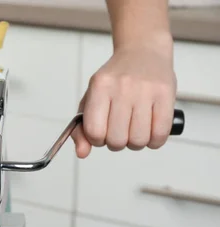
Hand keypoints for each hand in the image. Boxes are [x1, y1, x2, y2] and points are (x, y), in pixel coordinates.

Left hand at [72, 40, 176, 157]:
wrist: (143, 51)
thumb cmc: (115, 81)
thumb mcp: (91, 99)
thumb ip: (81, 129)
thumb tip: (82, 153)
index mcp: (100, 87)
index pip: (94, 132)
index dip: (97, 140)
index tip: (102, 133)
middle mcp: (122, 87)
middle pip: (117, 140)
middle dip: (117, 143)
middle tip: (120, 131)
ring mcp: (146, 90)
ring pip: (138, 140)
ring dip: (136, 143)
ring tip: (135, 130)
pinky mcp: (166, 94)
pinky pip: (160, 134)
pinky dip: (154, 141)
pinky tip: (150, 132)